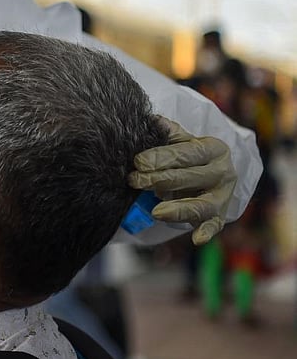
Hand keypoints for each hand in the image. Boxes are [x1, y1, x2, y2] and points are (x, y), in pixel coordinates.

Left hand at [128, 117, 236, 244]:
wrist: (216, 171)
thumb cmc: (191, 155)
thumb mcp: (183, 140)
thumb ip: (169, 133)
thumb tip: (151, 120)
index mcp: (214, 149)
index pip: (186, 153)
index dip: (161, 157)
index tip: (138, 162)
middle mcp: (223, 172)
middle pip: (188, 178)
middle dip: (158, 180)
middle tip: (134, 181)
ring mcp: (223, 197)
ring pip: (201, 204)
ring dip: (178, 209)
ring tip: (156, 212)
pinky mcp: (220, 216)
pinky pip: (214, 225)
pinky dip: (206, 232)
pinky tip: (196, 239)